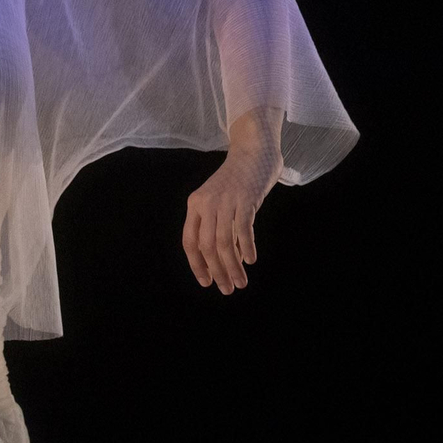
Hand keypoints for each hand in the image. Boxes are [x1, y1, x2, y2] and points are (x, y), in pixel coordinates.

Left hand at [183, 144, 282, 294]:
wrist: (253, 153)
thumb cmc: (236, 182)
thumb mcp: (219, 202)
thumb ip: (218, 227)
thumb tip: (227, 260)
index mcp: (194, 205)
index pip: (189, 241)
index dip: (197, 264)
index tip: (207, 282)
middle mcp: (206, 203)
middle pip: (207, 246)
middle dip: (217, 271)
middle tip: (227, 289)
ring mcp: (225, 201)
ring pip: (224, 242)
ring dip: (232, 266)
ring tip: (240, 283)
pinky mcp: (245, 199)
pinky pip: (243, 229)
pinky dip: (247, 247)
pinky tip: (250, 260)